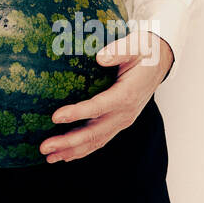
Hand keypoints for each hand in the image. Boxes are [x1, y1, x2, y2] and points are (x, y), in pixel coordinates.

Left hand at [38, 31, 172, 163]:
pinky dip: (83, 149)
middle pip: (94, 133)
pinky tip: (66, 154)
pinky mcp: (118, 122)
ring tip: (50, 156)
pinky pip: (100, 139)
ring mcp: (122, 120)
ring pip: (96, 141)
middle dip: (68, 142)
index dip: (76, 114)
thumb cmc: (144, 52)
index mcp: (126, 95)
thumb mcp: (134, 46)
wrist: (159, 62)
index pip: (98, 107)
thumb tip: (99, 57)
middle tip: (44, 147)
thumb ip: (118, 51)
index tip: (55, 117)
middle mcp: (124, 113)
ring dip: (72, 150)